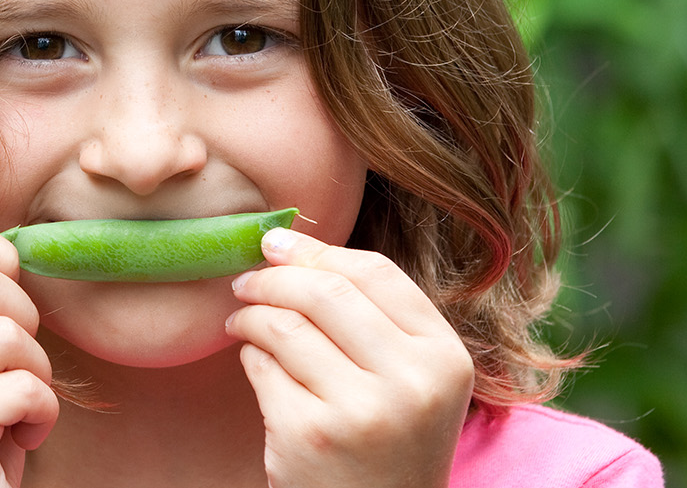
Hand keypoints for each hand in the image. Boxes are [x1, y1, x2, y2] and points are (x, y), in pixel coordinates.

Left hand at [224, 227, 473, 487]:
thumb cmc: (387, 443)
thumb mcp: (412, 382)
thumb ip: (377, 321)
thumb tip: (295, 247)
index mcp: (445, 357)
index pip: (376, 273)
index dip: (318, 251)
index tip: (278, 243)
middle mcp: (412, 381)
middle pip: (325, 292)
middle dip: (273, 276)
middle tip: (245, 280)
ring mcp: (361, 409)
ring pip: (285, 326)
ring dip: (250, 315)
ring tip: (241, 321)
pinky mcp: (309, 433)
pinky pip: (262, 369)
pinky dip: (249, 357)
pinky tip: (255, 364)